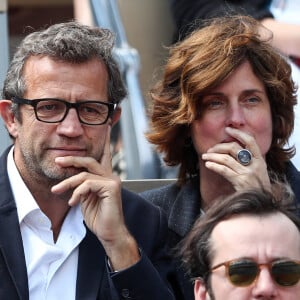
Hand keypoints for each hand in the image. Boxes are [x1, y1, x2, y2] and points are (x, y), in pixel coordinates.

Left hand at [51, 126, 139, 269]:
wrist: (109, 232)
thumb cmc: (98, 216)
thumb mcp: (85, 198)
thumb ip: (81, 185)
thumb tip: (72, 178)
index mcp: (105, 176)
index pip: (104, 154)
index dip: (104, 140)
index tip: (107, 126)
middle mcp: (110, 175)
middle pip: (89, 160)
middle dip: (71, 159)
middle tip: (57, 161)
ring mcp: (113, 180)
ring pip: (85, 173)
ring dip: (67, 182)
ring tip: (56, 190)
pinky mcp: (112, 187)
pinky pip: (88, 184)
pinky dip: (77, 193)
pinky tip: (72, 202)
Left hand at [201, 127, 270, 190]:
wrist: (262, 203)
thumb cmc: (257, 186)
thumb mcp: (258, 170)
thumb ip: (248, 159)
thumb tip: (230, 147)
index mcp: (260, 160)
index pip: (250, 141)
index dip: (238, 133)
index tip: (227, 129)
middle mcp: (255, 165)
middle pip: (234, 148)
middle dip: (219, 147)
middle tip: (210, 149)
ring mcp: (248, 173)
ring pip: (226, 159)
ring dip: (213, 156)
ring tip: (205, 156)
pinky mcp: (240, 182)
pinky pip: (224, 170)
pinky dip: (214, 166)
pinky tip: (208, 164)